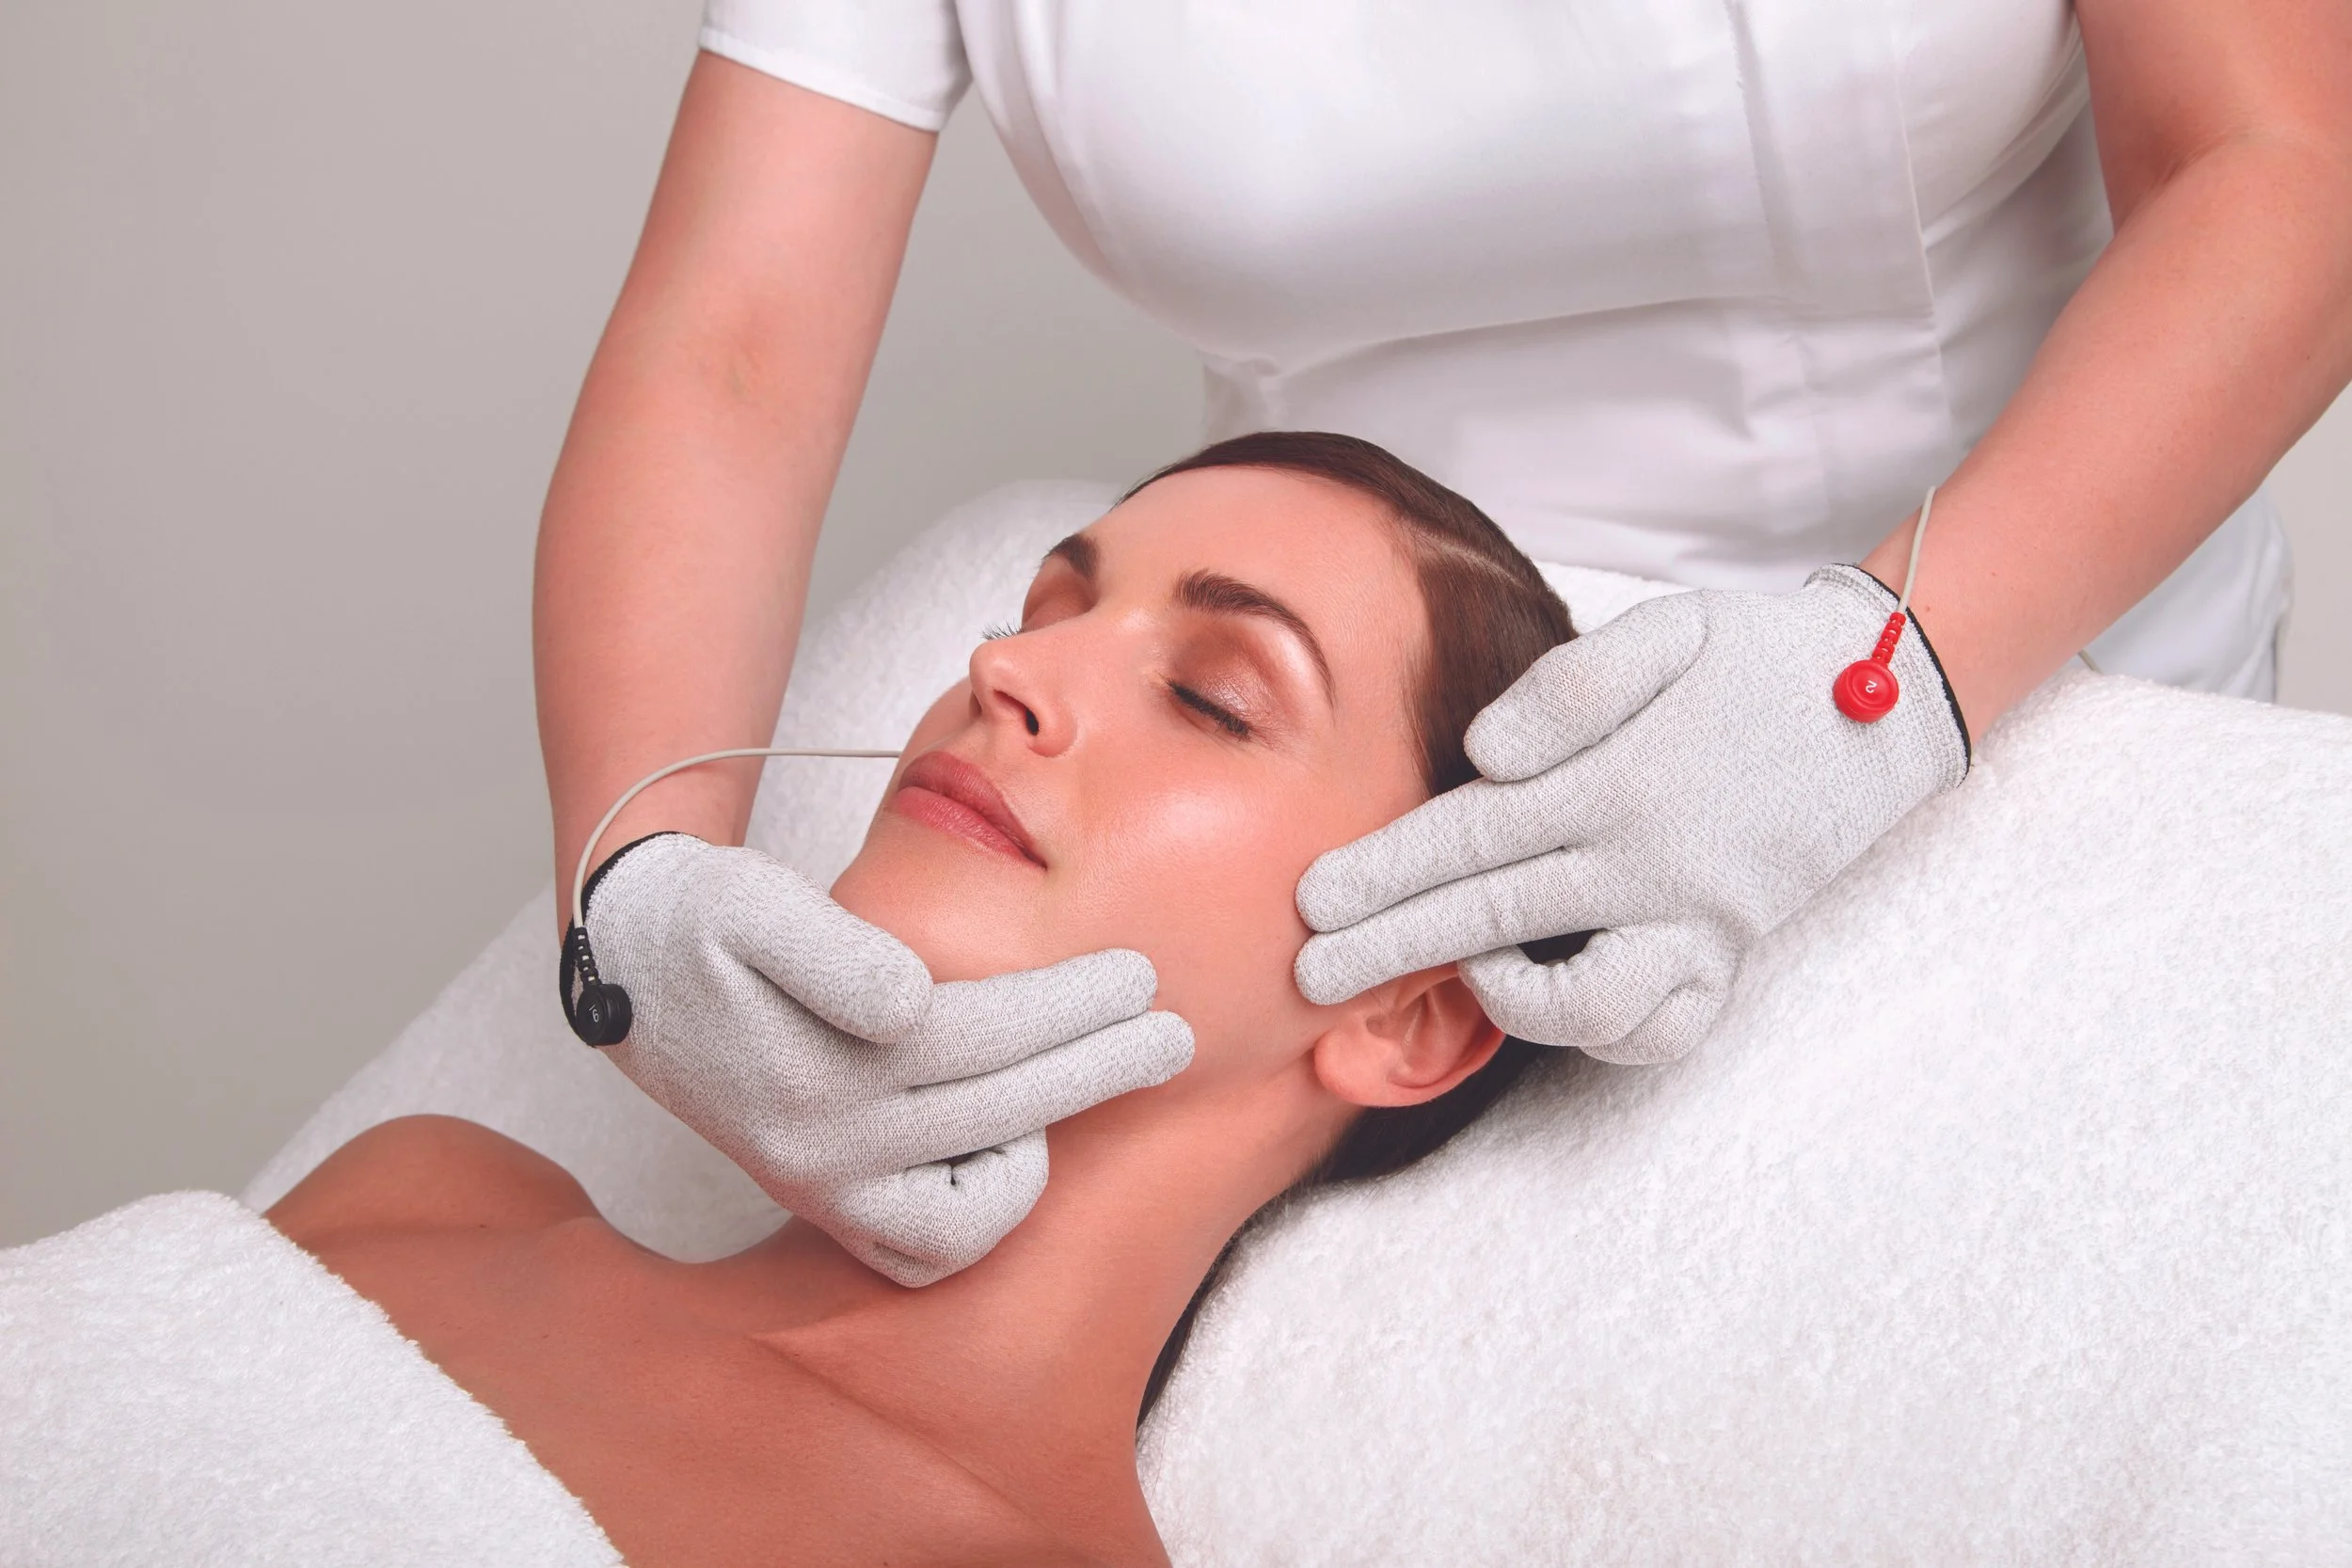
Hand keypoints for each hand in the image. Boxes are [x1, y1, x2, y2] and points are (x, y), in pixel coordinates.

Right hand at [579, 834, 1193, 1283]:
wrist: (638, 969)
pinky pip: (930, 1247)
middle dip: (1100, 1061)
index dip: (1066, 1006)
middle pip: (997, 1108)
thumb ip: (831, 951)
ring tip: (1114, 1062)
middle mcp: (816, 1150)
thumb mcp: (751, 905)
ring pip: (978, 1197)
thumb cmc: (710, 923)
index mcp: (806, 1072)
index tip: (1137, 972)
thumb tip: (908, 1005)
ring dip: (1056, 1132)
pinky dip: (988, 1206)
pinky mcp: (829, 1209)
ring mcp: (823, 1192)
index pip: (971, 1038)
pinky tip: (1018, 1136)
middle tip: (1176, 1027)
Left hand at [1293, 566, 1967, 1063]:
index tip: (1312, 898)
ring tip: (1459, 972)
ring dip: (1505, 998)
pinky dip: (1602, 1033)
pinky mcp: (1729, 952)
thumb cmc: (1754, 660)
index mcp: (1620, 777)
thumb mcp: (1667, 629)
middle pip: (1493, 915)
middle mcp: (1653, 860)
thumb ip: (1570, 686)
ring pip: (1584, 1000)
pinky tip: (1552, 998)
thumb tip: (1485, 753)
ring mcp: (1696, 917)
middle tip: (1307, 978)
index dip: (1385, 869)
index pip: (1473, 831)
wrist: (1888, 698)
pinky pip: (1660, 1027)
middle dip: (1390, 949)